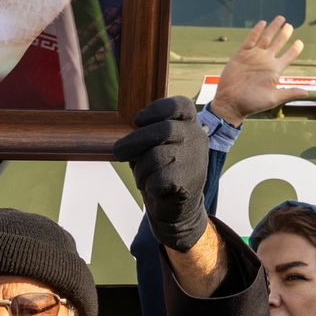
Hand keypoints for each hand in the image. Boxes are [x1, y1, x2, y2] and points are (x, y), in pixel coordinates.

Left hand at [114, 98, 210, 252]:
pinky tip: (155, 189)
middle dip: (134, 141)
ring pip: (155, 156)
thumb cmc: (163, 171)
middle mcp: (197, 138)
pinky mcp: (188, 181)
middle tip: (119, 152)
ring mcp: (195, 159)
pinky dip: (149, 185)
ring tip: (145, 177)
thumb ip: (148, 136)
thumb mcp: (157, 147)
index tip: (138, 120)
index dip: (157, 109)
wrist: (180, 209)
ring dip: (141, 169)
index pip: (180, 106)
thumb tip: (127, 140)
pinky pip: (157, 178)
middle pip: (162, 130)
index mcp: (191, 125)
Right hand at [207, 17, 304, 125]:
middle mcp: (265, 61)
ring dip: (273, 28)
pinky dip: (256, 31)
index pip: (288, 56)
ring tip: (281, 19)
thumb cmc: (252, 103)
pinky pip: (250, 39)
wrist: (230, 102)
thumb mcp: (273, 99)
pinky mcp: (241, 54)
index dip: (294, 49)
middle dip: (284, 33)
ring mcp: (253, 56)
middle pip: (278, 43)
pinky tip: (263, 23)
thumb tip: (307, 93)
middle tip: (290, 25)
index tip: (300, 42)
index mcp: (274, 70)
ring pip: (266, 38)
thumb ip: (289, 93)